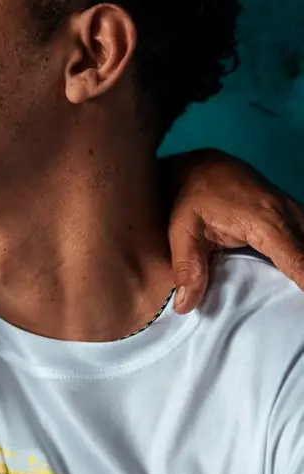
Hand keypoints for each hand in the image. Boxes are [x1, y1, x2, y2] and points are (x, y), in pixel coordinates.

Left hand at [164, 149, 303, 313]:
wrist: (199, 165)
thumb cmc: (190, 196)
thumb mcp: (181, 229)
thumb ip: (187, 266)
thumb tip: (186, 306)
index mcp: (264, 222)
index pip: (298, 258)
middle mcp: (287, 215)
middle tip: (295, 308)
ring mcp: (293, 211)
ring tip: (296, 293)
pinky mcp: (291, 212)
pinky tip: (298, 271)